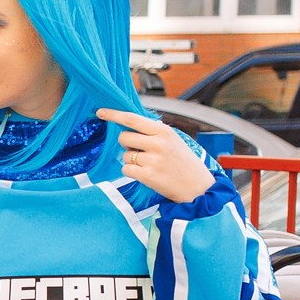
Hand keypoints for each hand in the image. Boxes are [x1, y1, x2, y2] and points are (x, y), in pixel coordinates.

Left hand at [97, 109, 213, 203]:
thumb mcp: (173, 140)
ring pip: (125, 155)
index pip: (133, 119)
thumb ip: (153, 132)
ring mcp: (153, 160)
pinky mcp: (148, 176)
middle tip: (140, 151)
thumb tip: (127, 124)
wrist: (198, 187)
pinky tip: (146, 174)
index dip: (114, 115)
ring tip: (150, 165)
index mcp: (164, 131)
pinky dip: (131, 172)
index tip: (100, 112)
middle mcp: (158, 143)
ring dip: (131, 160)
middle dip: (126, 144)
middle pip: (124, 137)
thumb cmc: (183, 162)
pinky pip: (126, 169)